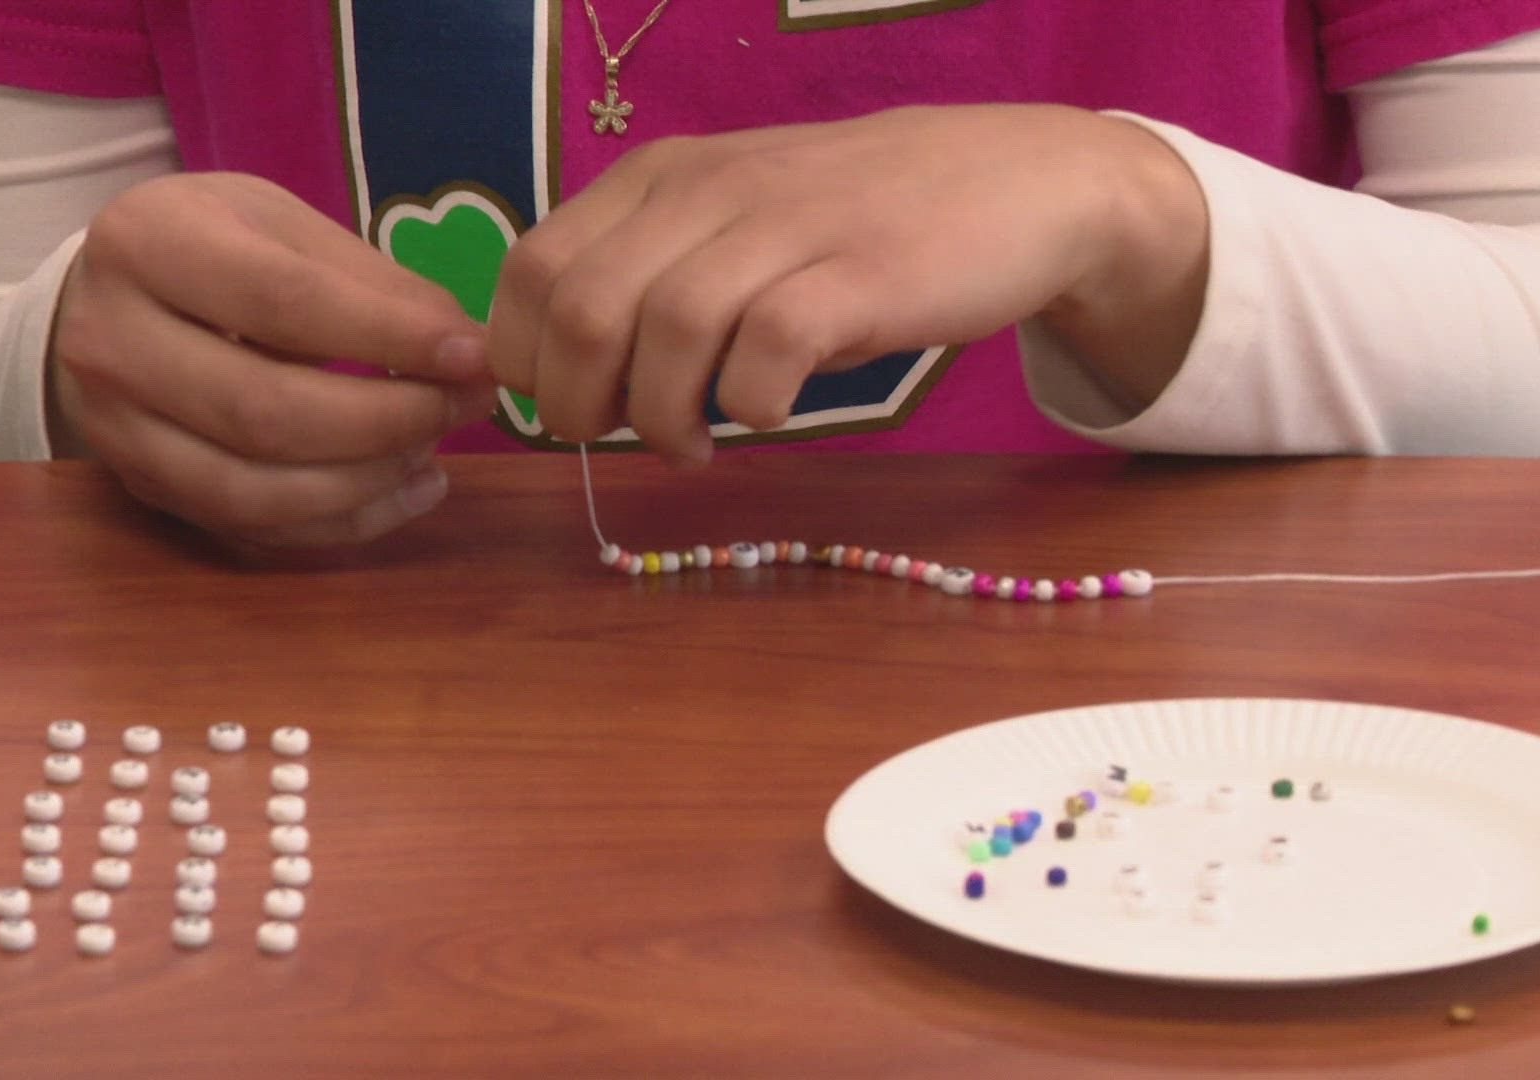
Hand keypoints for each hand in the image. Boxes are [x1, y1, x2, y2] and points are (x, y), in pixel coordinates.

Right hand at [49, 173, 494, 548]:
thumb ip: (371, 280)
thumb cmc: (215, 248)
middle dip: (389, 418)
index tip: (471, 353)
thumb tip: (463, 347)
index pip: (282, 302)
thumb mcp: (281, 224)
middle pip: (266, 409)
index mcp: (146, 243)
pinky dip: (347, 520)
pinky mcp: (145, 490)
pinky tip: (409, 488)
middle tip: (466, 403)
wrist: (106, 299)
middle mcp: (109, 341)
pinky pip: (255, 527)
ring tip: (436, 447)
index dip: (387, 336)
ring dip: (369, 479)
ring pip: (256, 488)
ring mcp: (117, 429)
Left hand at [486, 105, 1207, 463]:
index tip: (569, 403)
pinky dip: (749, 405)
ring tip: (692, 443)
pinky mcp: (858, 275)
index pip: (533, 270)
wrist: (1013, 184)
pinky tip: (768, 413)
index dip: (527, 359)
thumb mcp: (731, 221)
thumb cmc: (853, 220)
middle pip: (583, 312)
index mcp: (660, 177)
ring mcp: (785, 228)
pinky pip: (765, 352)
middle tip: (620, 435)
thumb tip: (562, 372)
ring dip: (661, 418)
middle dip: (580, 404)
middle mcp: (708, 191)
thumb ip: (648, 273)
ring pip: (664, 335)